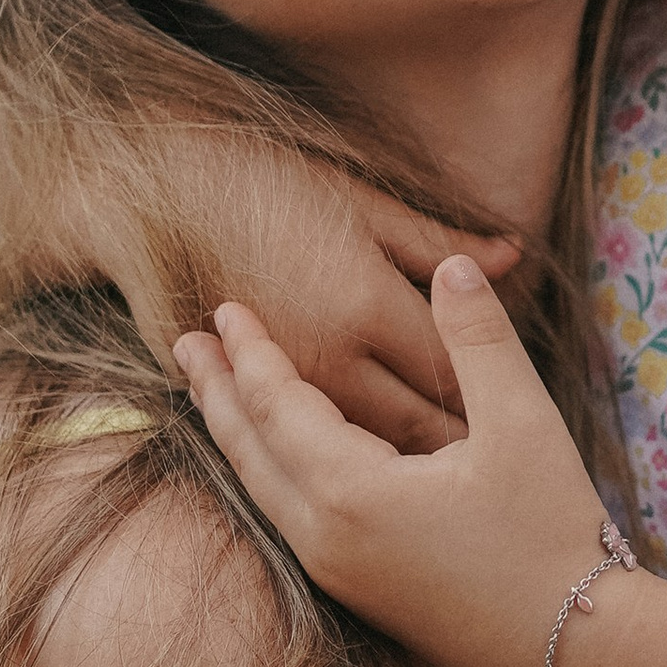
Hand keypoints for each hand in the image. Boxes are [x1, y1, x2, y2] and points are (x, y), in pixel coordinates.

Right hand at [0, 87, 512, 452]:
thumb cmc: (261, 179)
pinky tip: (380, 474)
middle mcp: (330, 357)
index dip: (492, 401)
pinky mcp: (245, 399)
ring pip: (366, 452)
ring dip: (410, 469)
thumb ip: (439, 241)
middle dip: (461, 452)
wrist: (145, 189)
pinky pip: (310, 453)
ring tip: (458, 487)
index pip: (455, 375)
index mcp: (369, 304)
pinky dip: (351, 464)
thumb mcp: (362, 200)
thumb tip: (511, 259)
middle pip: (418, 428)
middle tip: (505, 473)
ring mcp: (282, 388)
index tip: (522, 421)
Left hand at [175, 258, 625, 666]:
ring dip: (235, 433)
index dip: (250, 353)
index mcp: (352, 492)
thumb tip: (454, 264)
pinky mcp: (359, 592)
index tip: (223, 307)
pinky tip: (276, 457)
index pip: (277, 406)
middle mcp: (326, 537)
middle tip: (183, 341)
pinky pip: (287, 517)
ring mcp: (338, 572)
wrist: (579, 651)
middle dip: (216, 392)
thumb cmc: (554, 535)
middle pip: (249, 451)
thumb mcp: (523, 424)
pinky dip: (266, 470)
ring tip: (215, 391)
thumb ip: (479, 339)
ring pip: (263, 489)